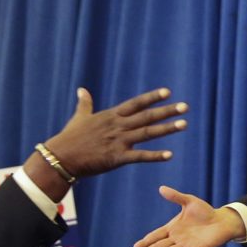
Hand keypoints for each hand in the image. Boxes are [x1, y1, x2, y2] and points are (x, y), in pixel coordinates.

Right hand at [45, 87, 186, 177]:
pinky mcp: (116, 157)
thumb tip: (82, 89)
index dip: (152, 98)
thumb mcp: (79, 117)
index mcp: (111, 116)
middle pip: (147, 116)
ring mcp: (118, 141)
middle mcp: (118, 126)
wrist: (60, 157)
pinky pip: (139, 156)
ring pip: (147, 133)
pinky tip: (169, 154)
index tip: (168, 92)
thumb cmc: (69, 138)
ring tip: (184, 124)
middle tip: (185, 107)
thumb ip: (84, 103)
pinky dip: (155, 156)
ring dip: (167, 129)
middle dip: (167, 111)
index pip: (136, 104)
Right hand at [132, 187, 244, 246]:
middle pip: (159, 246)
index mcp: (173, 228)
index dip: (147, 240)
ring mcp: (187, 244)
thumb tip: (161, 188)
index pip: (157, 235)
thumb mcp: (189, 201)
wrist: (222, 221)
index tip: (136, 246)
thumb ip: (175, 196)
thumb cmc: (205, 212)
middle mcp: (178, 238)